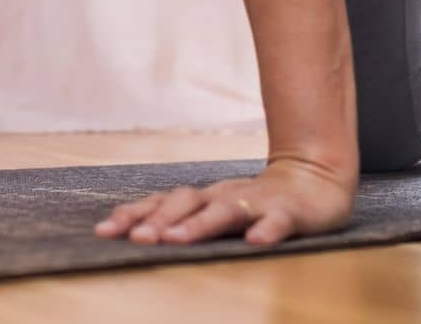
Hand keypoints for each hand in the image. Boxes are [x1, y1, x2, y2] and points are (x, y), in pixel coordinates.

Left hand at [93, 157, 355, 245]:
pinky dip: (267, 231)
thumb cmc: (254, 202)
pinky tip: (256, 243)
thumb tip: (132, 234)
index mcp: (204, 196)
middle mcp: (225, 195)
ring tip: (177, 240)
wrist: (316, 178)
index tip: (104, 230)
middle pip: (188, 203)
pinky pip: (278, 222)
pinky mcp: (290, 213)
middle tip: (136, 238)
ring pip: (226, 211)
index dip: (134, 214)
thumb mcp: (215, 209)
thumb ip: (181, 219)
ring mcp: (257, 203)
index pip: (163, 202)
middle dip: (160, 220)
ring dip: (200, 225)